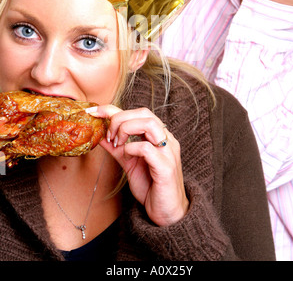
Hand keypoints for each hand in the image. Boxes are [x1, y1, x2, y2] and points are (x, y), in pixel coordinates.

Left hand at [87, 104, 188, 225]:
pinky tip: (126, 155)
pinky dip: (132, 148)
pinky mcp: (166, 167)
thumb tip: (100, 135)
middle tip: (107, 134)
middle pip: (144, 113)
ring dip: (126, 129)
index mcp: (159, 136)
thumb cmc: (151, 187)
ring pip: (149, 123)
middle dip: (119, 118)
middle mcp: (166, 139)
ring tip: (116, 143)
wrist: (167, 213)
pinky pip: (147, 148)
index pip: (138, 112)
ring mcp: (168, 152)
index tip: (94, 111)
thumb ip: (117, 148)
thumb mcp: (129, 163)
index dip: (114, 109)